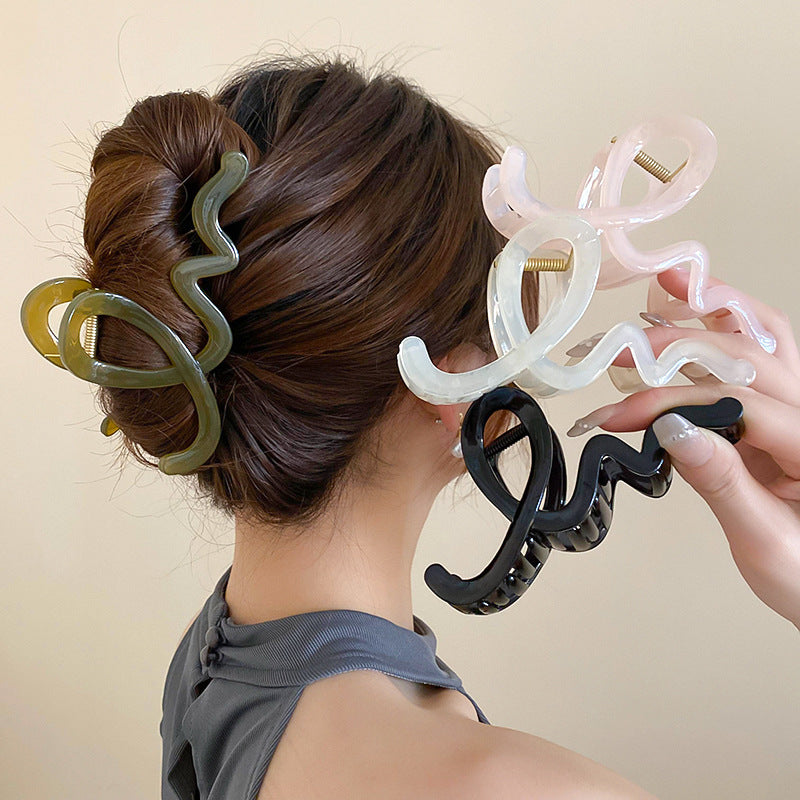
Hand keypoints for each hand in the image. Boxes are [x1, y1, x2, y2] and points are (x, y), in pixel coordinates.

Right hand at [570, 268, 799, 629]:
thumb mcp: (766, 543)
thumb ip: (722, 483)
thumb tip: (674, 430)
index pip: (734, 403)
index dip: (670, 402)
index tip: (619, 415)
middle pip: (746, 356)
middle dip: (675, 347)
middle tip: (617, 350)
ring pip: (765, 338)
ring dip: (712, 310)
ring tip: (666, 287)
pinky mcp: (785, 413)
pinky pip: (763, 354)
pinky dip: (729, 326)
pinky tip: (697, 310)